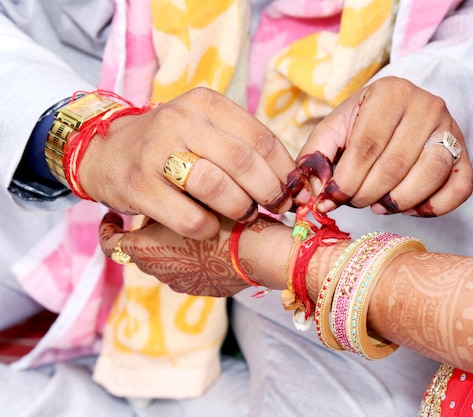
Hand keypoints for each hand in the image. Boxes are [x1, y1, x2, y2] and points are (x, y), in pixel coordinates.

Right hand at [80, 87, 303, 240]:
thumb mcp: (205, 129)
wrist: (106, 152)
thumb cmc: (171, 146)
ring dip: (241, 208)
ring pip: (217, 186)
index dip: (285, 171)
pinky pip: (190, 217)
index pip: (262, 137)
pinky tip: (211, 227)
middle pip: (243, 162)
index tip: (295, 191)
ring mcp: (155, 152)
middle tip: (277, 207)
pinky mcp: (138, 185)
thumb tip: (292, 183)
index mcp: (205, 103)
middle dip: (270, 192)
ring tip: (244, 215)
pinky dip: (209, 228)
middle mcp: (179, 120)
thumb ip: (243, 146)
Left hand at [98, 210, 292, 296]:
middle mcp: (161, 273)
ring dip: (174, 247)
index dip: (109, 229)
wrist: (263, 254)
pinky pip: (194, 273)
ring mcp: (186, 284)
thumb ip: (171, 192)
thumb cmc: (225, 220)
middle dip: (148, 234)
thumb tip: (162, 182)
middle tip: (162, 213)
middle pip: (144, 251)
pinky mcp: (209, 290)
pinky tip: (214, 243)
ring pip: (169, 263)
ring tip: (191, 226)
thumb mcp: (193, 196)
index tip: (113, 216)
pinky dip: (197, 259)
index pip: (113, 244)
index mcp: (147, 250)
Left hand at [296, 76, 472, 216]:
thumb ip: (316, 154)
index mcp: (391, 93)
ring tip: (379, 204)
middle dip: (366, 194)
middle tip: (353, 202)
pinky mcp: (466, 155)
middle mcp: (427, 106)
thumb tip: (312, 193)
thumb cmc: (366, 122)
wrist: (407, 111)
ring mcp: (451, 130)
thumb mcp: (337, 126)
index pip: (367, 145)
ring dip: (398, 202)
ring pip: (430, 176)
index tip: (330, 199)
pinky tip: (411, 207)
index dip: (346, 180)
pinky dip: (434, 207)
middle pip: (396, 165)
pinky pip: (460, 189)